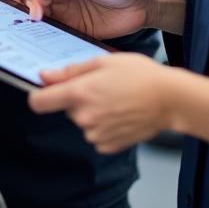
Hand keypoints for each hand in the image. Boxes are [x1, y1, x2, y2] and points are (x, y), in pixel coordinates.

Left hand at [29, 53, 177, 152]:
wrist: (170, 100)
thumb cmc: (140, 75)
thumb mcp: (104, 61)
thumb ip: (71, 71)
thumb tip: (44, 76)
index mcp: (79, 93)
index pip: (38, 102)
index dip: (39, 96)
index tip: (46, 91)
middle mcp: (83, 117)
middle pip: (67, 108)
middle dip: (80, 98)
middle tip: (104, 87)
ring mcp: (95, 134)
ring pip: (84, 121)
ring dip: (94, 112)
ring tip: (118, 99)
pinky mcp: (108, 146)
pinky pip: (97, 134)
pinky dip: (106, 125)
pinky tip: (123, 113)